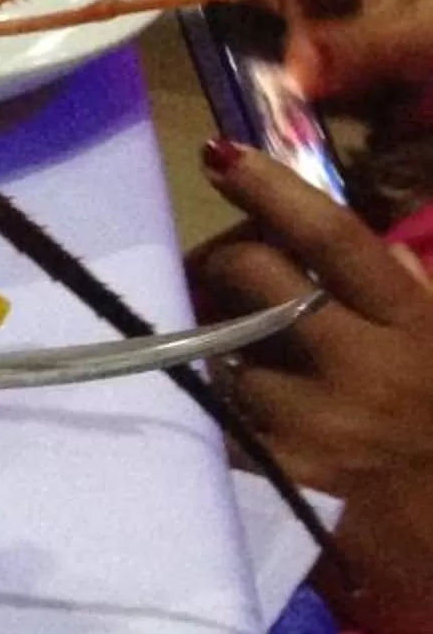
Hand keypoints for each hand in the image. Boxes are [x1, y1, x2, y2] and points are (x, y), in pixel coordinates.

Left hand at [191, 139, 432, 633]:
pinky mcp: (282, 478)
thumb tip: (353, 241)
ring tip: (265, 371)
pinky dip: (223, 411)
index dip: (277, 194)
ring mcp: (321, 426)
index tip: (220, 155)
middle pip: (261, 282)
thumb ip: (410, 293)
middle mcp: (371, 370)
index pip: (340, 240)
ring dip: (230, 353)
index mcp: (421, 327)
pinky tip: (245, 418)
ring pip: (230, 355)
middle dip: (229, 265)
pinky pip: (221, 421)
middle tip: (228, 272)